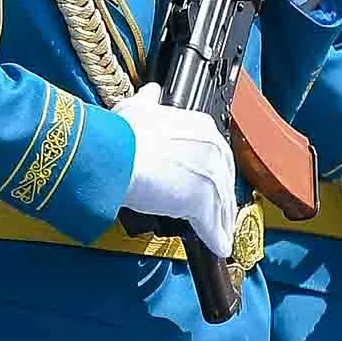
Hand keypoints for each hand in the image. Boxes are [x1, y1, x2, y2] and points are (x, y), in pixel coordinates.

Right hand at [121, 86, 240, 258]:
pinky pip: (213, 226)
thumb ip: (150, 102)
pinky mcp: (201, 204)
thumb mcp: (138, 109)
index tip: (209, 182)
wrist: (116, 155)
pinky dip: (217, 238)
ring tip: (221, 235)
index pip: (217, 154)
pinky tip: (220, 246)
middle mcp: (213, 150)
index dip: (213, 172)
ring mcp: (209, 178)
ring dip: (223, 222)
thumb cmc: (123, 133)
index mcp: (202, 126)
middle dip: (224, 199)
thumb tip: (152, 94)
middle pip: (225, 181)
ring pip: (222, 205)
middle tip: (220, 212)